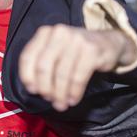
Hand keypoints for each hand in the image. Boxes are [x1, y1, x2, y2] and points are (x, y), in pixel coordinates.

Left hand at [18, 24, 135, 110]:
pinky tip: (73, 99)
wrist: (108, 43)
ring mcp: (76, 40)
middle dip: (45, 88)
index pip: (28, 56)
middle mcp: (59, 33)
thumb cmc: (76, 51)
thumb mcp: (56, 51)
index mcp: (45, 33)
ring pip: (61, 74)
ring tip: (61, 104)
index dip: (27, 76)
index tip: (32, 90)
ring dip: (60, 94)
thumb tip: (33, 88)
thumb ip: (42, 63)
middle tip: (49, 100)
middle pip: (43, 66)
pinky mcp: (92, 50)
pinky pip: (78, 77)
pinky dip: (74, 92)